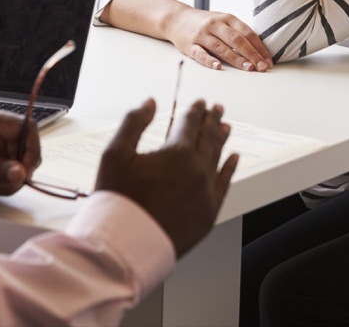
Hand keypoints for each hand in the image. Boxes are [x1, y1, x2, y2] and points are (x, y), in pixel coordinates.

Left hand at [0, 105, 41, 195]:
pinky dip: (8, 180)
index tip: (25, 171)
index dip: (32, 148)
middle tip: (7, 185)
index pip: (24, 126)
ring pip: (23, 158)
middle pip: (27, 145)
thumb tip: (20, 173)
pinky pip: (14, 166)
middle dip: (20, 169)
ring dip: (14, 177)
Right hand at [94, 98, 237, 256]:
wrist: (125, 244)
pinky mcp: (208, 213)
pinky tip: (233, 158)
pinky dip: (229, 169)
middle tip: (217, 109)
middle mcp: (197, 170)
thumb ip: (133, 122)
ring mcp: (205, 192)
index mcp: (177, 153)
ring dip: (221, 140)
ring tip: (226, 127)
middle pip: (208, 138)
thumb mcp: (115, 154)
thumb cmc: (118, 201)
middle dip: (212, 121)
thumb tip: (150, 103)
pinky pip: (224, 185)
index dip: (195, 110)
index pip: (190, 124)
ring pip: (218, 158)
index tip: (200, 103)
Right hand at [164, 7, 273, 71]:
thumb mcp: (223, 21)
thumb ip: (238, 32)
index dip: (259, 48)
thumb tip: (259, 51)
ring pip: (221, 47)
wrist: (177, 19)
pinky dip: (209, 60)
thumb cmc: (205, 23)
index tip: (268, 61)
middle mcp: (215, 25)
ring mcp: (202, 34)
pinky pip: (200, 53)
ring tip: (249, 69)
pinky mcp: (190, 45)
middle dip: (252, 54)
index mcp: (227, 18)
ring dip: (237, 59)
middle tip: (262, 67)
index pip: (247, 33)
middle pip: (237, 40)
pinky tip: (218, 67)